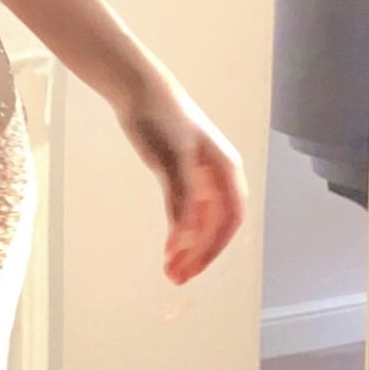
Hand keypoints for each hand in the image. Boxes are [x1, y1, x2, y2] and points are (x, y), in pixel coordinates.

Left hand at [116, 71, 246, 284]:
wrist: (138, 90)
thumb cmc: (161, 118)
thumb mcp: (172, 160)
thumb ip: (181, 200)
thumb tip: (185, 239)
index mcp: (227, 170)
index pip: (230, 220)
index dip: (213, 248)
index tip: (192, 269)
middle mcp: (219, 175)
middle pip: (216, 225)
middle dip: (199, 254)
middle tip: (175, 278)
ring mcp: (201, 176)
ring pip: (202, 221)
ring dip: (188, 247)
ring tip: (169, 270)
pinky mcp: (182, 175)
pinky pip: (187, 211)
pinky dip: (178, 231)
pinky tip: (168, 246)